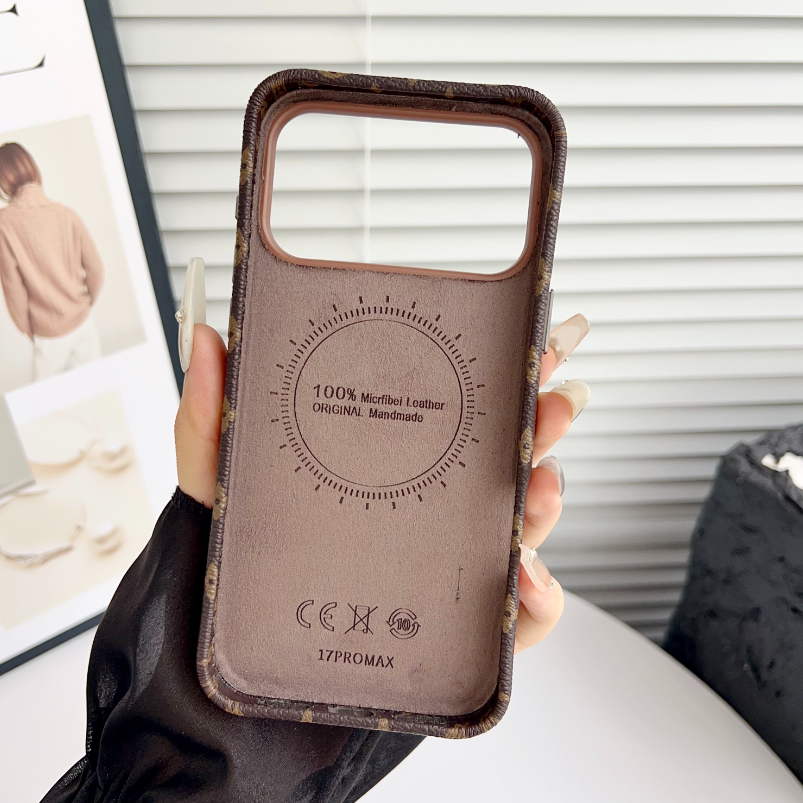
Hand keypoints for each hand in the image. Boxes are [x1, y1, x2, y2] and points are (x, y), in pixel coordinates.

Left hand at [173, 317, 589, 653]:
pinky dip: (538, 604)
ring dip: (543, 507)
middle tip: (552, 406)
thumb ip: (209, 420)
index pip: (457, 414)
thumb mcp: (219, 488)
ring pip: (517, 532)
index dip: (506, 378)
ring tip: (538, 488)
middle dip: (541, 429)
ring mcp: (443, 571)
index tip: (536, 349)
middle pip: (503, 464)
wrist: (229, 678)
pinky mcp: (454, 634)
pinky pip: (515, 623)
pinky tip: (525, 582)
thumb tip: (207, 340)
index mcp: (385, 468)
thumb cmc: (233, 574)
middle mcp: (425, 514)